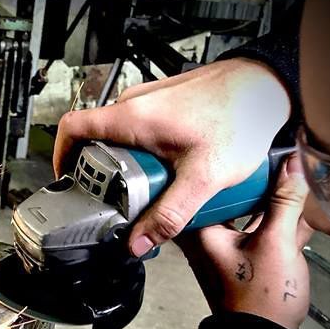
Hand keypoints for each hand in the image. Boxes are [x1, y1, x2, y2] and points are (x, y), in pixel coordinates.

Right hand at [53, 58, 290, 256]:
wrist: (269, 86)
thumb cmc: (242, 117)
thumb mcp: (204, 177)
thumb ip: (169, 214)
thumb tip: (138, 241)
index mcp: (132, 118)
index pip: (72, 129)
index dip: (60, 156)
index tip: (67, 181)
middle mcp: (136, 104)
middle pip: (98, 141)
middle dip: (106, 174)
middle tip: (124, 199)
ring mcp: (151, 100)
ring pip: (123, 137)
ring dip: (131, 165)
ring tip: (156, 187)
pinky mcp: (167, 103)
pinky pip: (143, 130)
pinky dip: (149, 152)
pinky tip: (177, 169)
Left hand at [176, 155, 313, 328]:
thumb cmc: (259, 301)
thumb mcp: (277, 241)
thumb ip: (285, 200)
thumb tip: (292, 164)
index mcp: (201, 232)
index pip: (214, 186)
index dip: (237, 167)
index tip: (258, 153)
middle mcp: (210, 239)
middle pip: (235, 198)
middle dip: (261, 182)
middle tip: (280, 159)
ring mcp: (230, 250)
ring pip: (253, 213)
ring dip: (275, 200)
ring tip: (294, 176)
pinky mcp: (250, 261)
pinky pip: (264, 231)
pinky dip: (282, 221)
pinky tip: (302, 206)